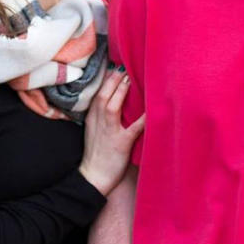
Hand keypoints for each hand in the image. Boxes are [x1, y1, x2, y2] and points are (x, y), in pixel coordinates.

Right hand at [79, 67, 144, 195]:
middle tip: (124, 68)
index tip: (115, 67)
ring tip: (131, 79)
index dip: (106, 79)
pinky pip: (133, 128)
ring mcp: (109, 132)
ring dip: (121, 92)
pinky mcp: (121, 143)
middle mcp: (98, 122)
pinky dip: (142, 119)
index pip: (97, 93)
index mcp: (92, 118)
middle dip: (113, 80)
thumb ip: (101, 115)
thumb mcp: (93, 130)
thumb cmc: (96, 154)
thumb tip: (113, 99)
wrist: (92, 177)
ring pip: (112, 106)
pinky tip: (152, 110)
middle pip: (103, 95)